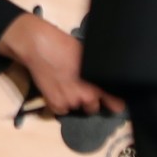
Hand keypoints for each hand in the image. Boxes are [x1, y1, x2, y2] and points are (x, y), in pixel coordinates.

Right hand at [0, 13, 123, 117]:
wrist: (41, 47)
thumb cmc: (66, 45)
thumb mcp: (89, 56)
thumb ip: (97, 71)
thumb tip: (105, 77)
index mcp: (98, 84)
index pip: (115, 104)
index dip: (114, 104)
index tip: (114, 105)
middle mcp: (87, 97)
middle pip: (93, 108)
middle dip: (89, 101)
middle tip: (81, 89)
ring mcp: (70, 102)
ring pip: (76, 108)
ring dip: (73, 101)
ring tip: (66, 86)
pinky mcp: (55, 105)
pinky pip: (62, 110)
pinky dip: (60, 104)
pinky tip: (56, 90)